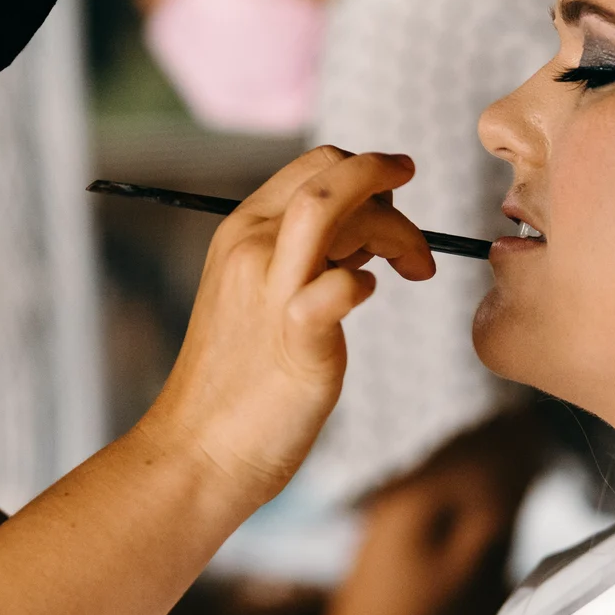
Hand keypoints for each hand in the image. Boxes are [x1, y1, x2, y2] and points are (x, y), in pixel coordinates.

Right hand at [145, 147, 434, 504]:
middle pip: (333, 174)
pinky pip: (341, 286)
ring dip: (396, 228)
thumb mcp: (261, 295)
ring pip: (335, 208)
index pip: (316, 164)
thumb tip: (365, 235)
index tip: (393, 208)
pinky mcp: (295, 339)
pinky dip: (365, 284)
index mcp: (243, 230)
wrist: (199, 450)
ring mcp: (270, 290)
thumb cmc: (240, 379)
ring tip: (415, 269)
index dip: (366, 174)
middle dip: (388, 188)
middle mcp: (252, 247)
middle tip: (411, 242)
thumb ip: (302, 256)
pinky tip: (369, 300)